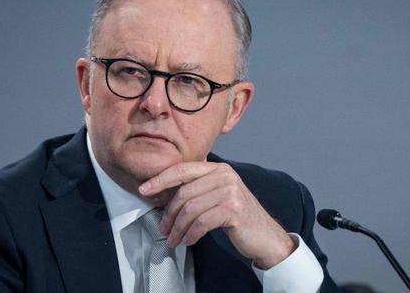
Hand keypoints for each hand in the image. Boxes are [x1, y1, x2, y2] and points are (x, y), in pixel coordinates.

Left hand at [138, 162, 294, 268]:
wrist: (265, 236)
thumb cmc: (237, 218)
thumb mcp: (218, 196)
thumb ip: (197, 189)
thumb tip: (163, 194)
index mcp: (218, 168)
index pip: (183, 170)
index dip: (161, 179)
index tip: (144, 189)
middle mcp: (225, 175)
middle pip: (184, 192)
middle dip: (169, 214)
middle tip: (163, 230)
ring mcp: (230, 191)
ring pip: (190, 209)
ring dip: (178, 228)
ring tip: (174, 240)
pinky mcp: (233, 210)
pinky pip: (201, 222)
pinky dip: (191, 234)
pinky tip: (188, 240)